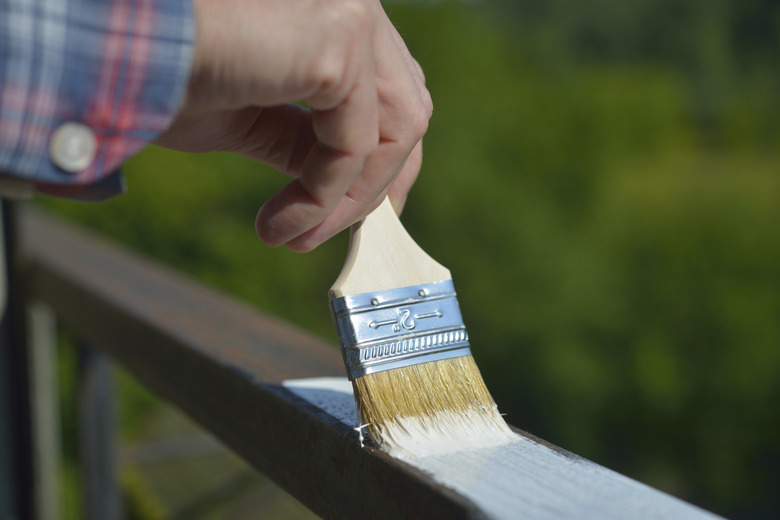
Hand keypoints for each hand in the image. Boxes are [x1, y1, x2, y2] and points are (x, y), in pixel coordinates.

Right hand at [154, 0, 431, 251]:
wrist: (111, 53)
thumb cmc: (165, 76)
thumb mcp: (254, 120)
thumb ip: (305, 144)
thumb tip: (339, 188)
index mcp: (334, 16)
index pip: (391, 94)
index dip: (381, 163)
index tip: (343, 215)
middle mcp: (352, 2)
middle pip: (406, 111)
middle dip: (375, 188)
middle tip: (322, 235)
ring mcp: (352, 11)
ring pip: (396, 131)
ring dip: (350, 200)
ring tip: (297, 236)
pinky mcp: (340, 36)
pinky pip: (357, 143)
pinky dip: (327, 195)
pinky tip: (286, 222)